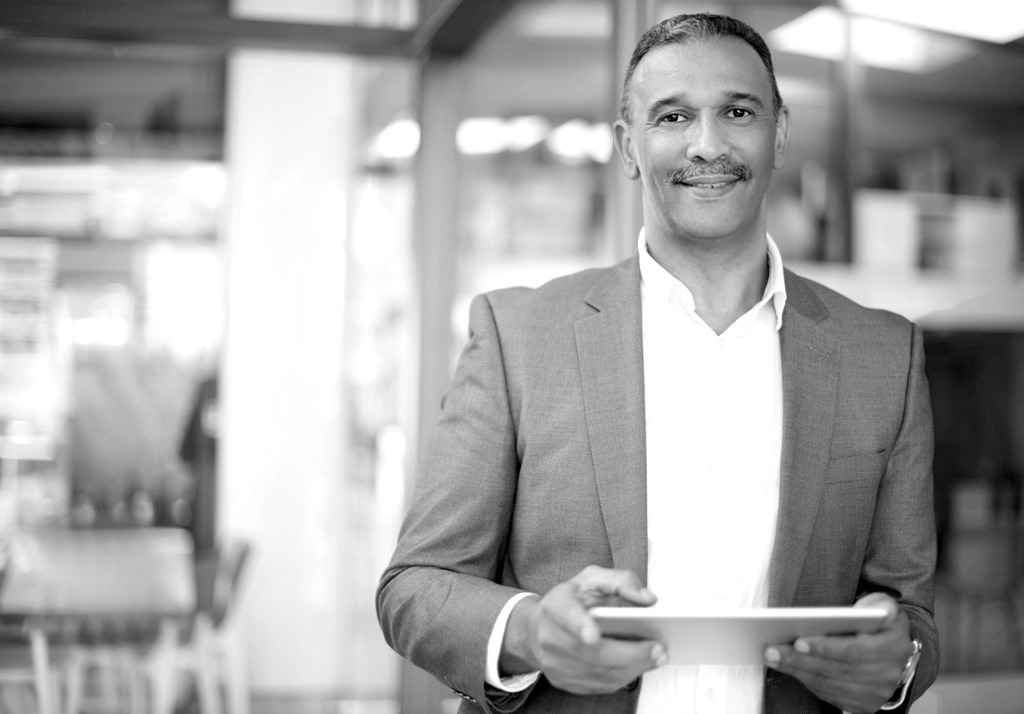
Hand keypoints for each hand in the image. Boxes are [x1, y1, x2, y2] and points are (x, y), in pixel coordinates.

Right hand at [501, 565, 666, 694]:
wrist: (539, 628)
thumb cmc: (571, 601)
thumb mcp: (593, 578)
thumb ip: (622, 581)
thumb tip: (647, 599)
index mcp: (557, 605)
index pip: (567, 615)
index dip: (580, 625)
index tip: (592, 635)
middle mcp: (550, 637)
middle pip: (592, 653)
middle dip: (630, 653)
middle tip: (658, 649)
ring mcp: (555, 663)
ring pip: (600, 673)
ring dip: (633, 668)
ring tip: (655, 657)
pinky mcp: (564, 682)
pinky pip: (600, 685)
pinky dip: (623, 677)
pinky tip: (637, 665)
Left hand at [764, 593, 914, 712]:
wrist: (896, 653)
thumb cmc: (881, 624)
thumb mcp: (885, 607)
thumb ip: (878, 604)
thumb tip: (862, 610)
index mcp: (894, 647)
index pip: (854, 651)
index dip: (826, 648)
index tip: (799, 641)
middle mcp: (887, 675)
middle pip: (836, 669)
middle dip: (800, 660)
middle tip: (772, 650)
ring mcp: (875, 693)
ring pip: (829, 684)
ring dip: (797, 671)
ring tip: (773, 657)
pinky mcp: (863, 704)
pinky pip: (829, 694)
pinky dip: (806, 681)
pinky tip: (788, 668)